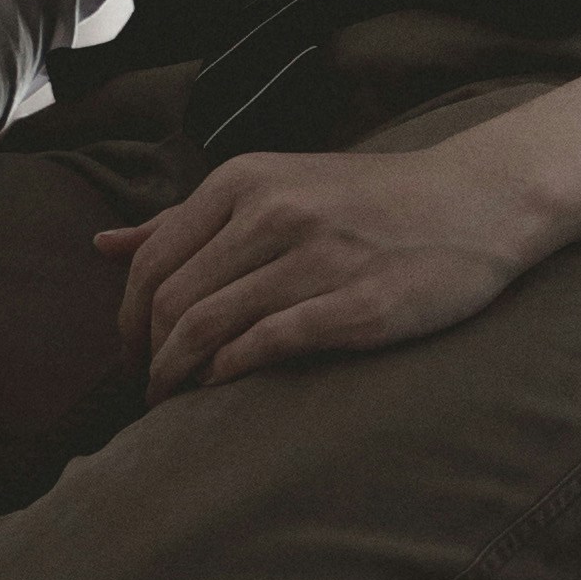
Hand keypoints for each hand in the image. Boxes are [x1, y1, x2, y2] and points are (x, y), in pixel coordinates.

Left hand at [98, 138, 552, 394]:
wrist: (476, 200)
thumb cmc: (367, 200)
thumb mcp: (273, 186)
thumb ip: (187, 218)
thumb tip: (104, 245)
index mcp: (244, 181)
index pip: (152, 260)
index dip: (129, 318)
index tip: (133, 352)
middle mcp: (274, 213)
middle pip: (173, 300)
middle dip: (147, 355)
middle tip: (149, 388)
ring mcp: (316, 258)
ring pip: (210, 326)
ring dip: (180, 374)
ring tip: (176, 399)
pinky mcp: (358, 305)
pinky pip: (267, 345)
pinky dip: (232, 372)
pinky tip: (226, 386)